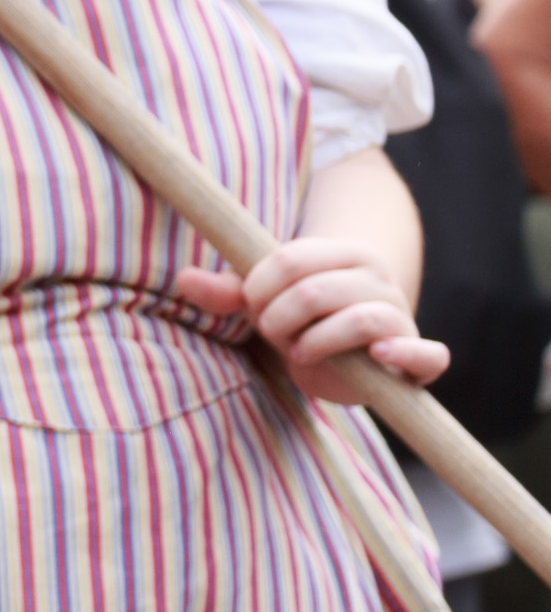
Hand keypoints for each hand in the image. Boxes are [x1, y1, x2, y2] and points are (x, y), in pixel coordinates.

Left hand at [179, 241, 448, 388]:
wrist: (343, 357)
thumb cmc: (298, 320)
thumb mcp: (261, 302)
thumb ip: (226, 292)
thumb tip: (183, 278)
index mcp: (343, 253)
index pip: (292, 259)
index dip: (259, 287)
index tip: (251, 305)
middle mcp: (377, 278)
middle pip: (315, 291)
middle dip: (278, 320)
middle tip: (274, 335)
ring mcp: (401, 316)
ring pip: (357, 320)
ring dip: (313, 343)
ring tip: (301, 351)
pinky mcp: (417, 357)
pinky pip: (428, 354)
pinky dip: (403, 354)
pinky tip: (375, 356)